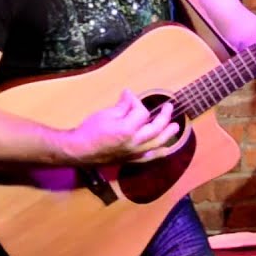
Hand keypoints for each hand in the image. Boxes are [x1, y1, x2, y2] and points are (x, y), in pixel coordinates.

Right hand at [61, 89, 179, 164]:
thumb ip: (122, 106)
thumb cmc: (90, 130)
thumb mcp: (106, 114)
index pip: (141, 112)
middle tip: (169, 107)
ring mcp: (135, 153)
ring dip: (168, 134)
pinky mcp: (132, 159)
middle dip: (164, 116)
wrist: (80, 150)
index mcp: (127, 129)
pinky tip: (166, 149)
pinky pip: (150, 157)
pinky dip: (160, 152)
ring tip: (175, 126)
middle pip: (156, 128)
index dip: (136, 102)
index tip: (128, 96)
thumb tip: (130, 95)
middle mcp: (135, 143)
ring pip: (157, 144)